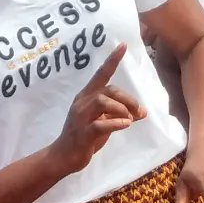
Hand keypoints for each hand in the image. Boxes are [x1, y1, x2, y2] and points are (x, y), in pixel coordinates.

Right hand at [49, 44, 144, 174]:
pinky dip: (116, 123)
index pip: (101, 74)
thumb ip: (118, 114)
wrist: (63, 157)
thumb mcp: (103, 123)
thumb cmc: (84, 138)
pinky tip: (125, 125)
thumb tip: (141, 112)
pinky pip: (100, 124)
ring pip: (103, 102)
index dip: (112, 60)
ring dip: (122, 109)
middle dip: (127, 99)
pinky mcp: (83, 133)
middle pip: (108, 90)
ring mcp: (81, 118)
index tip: (123, 45)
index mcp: (86, 97)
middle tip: (139, 112)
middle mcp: (82, 103)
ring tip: (130, 119)